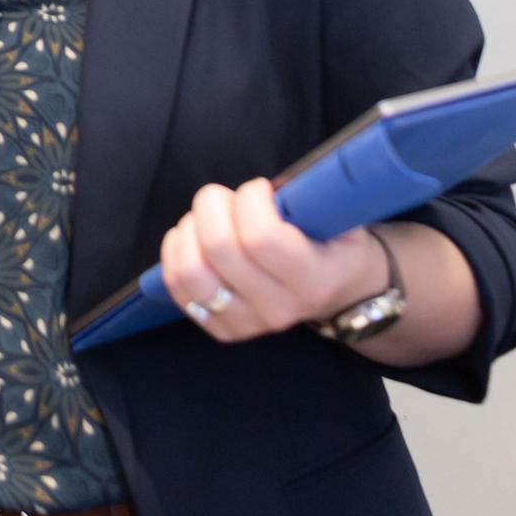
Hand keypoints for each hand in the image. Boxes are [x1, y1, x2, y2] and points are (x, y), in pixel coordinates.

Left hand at [160, 179, 387, 342]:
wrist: (339, 291)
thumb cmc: (333, 243)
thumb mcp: (338, 218)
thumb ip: (310, 199)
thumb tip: (266, 187)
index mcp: (312, 280)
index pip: (261, 238)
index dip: (250, 200)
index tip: (260, 189)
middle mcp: (278, 309)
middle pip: (219, 248)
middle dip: (213, 205)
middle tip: (228, 198)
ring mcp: (247, 324)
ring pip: (189, 271)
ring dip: (189, 229)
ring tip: (207, 218)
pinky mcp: (221, 328)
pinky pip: (176, 286)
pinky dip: (176, 250)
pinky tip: (193, 236)